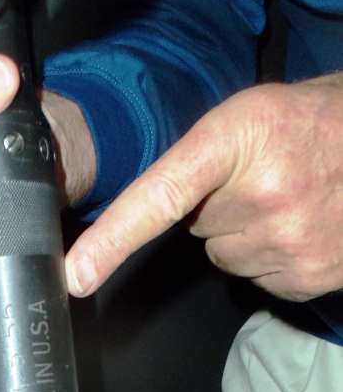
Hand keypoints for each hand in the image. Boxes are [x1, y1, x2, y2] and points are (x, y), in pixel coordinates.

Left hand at [65, 73, 342, 301]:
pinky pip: (257, 277)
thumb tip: (148, 213)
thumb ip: (198, 159)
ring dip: (245, 233)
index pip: (159, 197)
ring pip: (225, 257)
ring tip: (286, 198)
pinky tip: (301, 223)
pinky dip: (271, 255)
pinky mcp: (307, 276)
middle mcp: (266, 194)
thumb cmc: (315, 121)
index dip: (111, 241)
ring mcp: (291, 241)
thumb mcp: (253, 114)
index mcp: (241, 138)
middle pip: (195, 229)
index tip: (75, 275)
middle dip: (216, 208)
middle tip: (259, 178)